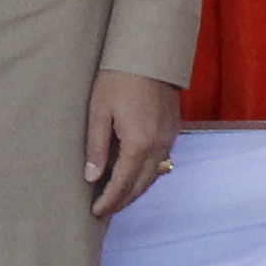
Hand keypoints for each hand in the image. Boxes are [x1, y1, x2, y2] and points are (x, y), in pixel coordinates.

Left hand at [84, 72, 182, 219]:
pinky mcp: (173, 129)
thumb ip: (96, 147)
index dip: (109, 201)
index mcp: (139, 143)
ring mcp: (169, 137)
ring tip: (117, 198)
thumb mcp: (98, 110)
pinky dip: (147, 174)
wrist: (150, 52)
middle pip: (141, 185)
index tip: (96, 212)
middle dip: (123, 201)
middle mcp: (159, 145)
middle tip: (105, 211)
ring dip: (136, 190)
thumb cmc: (119, 77)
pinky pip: (161, 161)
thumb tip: (91, 177)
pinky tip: (134, 174)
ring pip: (154, 175)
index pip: (122, 184)